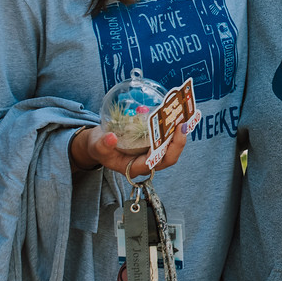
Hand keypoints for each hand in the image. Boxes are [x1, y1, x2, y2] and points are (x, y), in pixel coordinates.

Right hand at [71, 115, 194, 178]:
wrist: (101, 142)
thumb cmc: (99, 147)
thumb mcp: (97, 147)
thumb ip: (103, 145)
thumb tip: (111, 138)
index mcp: (134, 167)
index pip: (152, 164)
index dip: (160, 153)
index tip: (164, 139)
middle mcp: (147, 162)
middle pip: (168, 157)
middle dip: (177, 142)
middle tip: (182, 124)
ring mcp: (152, 152)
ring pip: (171, 146)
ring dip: (179, 132)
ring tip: (184, 116)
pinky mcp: (154, 142)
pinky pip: (168, 136)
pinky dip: (174, 126)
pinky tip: (178, 113)